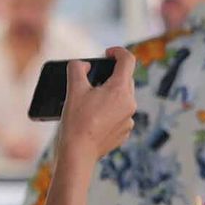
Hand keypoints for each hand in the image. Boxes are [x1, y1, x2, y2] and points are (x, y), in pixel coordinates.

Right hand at [56, 47, 137, 163]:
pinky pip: (121, 114)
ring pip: (123, 98)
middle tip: (94, 78)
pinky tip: (96, 117)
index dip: (118, 52)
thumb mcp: (74, 89)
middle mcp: (130, 103)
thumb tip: (85, 65)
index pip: (128, 60)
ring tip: (92, 100)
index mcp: (120, 89)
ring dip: (111, 94)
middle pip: (126, 79)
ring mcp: (129, 119)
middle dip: (111, 75)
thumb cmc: (76, 121)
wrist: (79, 153)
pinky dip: (111, 110)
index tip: (108, 53)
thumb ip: (78, 68)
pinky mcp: (125, 131)